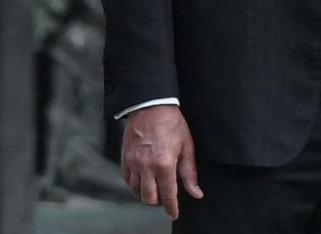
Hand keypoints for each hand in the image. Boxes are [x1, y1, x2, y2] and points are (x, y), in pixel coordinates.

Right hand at [120, 104, 203, 219]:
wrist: (151, 106)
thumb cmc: (172, 124)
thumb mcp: (187, 146)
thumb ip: (190, 173)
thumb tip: (196, 193)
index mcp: (164, 164)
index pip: (168, 195)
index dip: (171, 208)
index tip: (173, 214)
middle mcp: (146, 166)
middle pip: (149, 198)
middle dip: (158, 203)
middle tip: (166, 198)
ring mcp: (133, 163)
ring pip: (136, 192)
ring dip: (146, 195)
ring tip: (156, 189)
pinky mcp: (124, 159)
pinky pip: (128, 181)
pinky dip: (135, 185)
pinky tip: (144, 180)